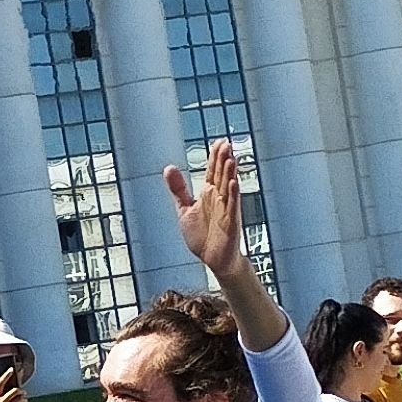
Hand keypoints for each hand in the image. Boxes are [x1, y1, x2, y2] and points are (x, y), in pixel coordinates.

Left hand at [163, 139, 247, 284]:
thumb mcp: (184, 209)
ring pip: (228, 187)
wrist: (212, 259)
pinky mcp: (230, 222)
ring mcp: (226, 209)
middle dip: (223, 160)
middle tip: (226, 143)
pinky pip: (232, 206)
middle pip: (221, 175)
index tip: (219, 142)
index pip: (212, 171)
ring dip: (230, 173)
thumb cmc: (202, 236)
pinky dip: (232, 195)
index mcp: (208, 194)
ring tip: (230, 158)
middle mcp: (218, 199)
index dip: (215, 157)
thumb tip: (169, 168)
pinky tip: (233, 183)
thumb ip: (178, 189)